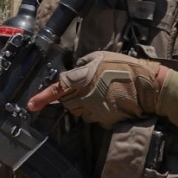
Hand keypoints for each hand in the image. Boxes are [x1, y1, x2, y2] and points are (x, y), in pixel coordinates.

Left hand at [30, 52, 166, 123]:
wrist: (148, 87)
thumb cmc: (124, 68)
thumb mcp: (100, 57)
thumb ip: (82, 65)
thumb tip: (74, 72)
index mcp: (81, 79)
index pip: (57, 89)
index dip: (42, 97)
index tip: (30, 105)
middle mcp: (84, 97)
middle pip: (67, 102)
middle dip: (71, 96)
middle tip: (89, 87)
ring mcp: (94, 110)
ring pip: (79, 111)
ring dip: (84, 104)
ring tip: (102, 93)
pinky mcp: (103, 120)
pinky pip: (93, 117)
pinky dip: (97, 111)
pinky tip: (109, 102)